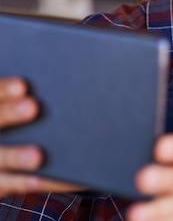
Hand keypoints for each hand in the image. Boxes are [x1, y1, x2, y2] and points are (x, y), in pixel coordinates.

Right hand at [0, 76, 80, 194]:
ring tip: (37, 156)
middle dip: (10, 114)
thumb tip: (71, 84)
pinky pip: (9, 183)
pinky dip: (29, 182)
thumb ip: (30, 102)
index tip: (23, 86)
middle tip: (33, 107)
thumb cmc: (26, 125)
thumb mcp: (20, 110)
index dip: (4, 89)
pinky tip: (44, 179)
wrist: (6, 161)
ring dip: (15, 156)